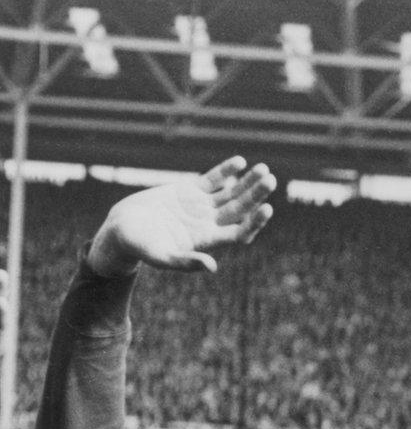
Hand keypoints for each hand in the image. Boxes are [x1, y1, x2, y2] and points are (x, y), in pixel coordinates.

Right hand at [86, 156, 274, 276]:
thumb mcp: (160, 256)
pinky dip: (225, 171)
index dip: (255, 222)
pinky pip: (213, 179)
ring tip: (263, 168)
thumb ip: (184, 262)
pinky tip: (240, 161)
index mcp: (207, 240)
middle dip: (256, 195)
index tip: (267, 208)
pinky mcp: (190, 191)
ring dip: (247, 182)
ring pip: (231, 193)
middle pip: (240, 209)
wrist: (121, 229)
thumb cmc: (139, 247)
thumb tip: (212, 267)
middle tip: (271, 180)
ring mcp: (201, 206)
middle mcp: (209, 223)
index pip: (240, 232)